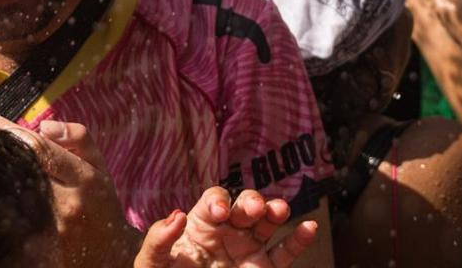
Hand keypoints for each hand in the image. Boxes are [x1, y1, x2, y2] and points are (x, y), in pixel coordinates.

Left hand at [0, 117, 142, 266]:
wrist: (110, 251)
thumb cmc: (101, 202)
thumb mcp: (98, 165)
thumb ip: (77, 138)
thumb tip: (44, 126)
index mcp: (84, 178)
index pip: (41, 149)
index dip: (13, 132)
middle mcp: (68, 203)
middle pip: (23, 171)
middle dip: (2, 153)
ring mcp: (53, 228)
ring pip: (15, 196)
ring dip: (0, 178)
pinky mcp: (42, 246)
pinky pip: (16, 220)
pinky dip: (5, 204)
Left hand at [136, 187, 317, 267]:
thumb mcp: (152, 264)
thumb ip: (158, 240)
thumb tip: (177, 215)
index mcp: (201, 225)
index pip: (215, 200)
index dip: (219, 201)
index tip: (219, 214)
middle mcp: (228, 232)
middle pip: (245, 204)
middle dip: (251, 201)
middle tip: (252, 209)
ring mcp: (249, 249)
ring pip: (268, 221)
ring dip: (275, 209)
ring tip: (278, 211)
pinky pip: (285, 252)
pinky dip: (300, 239)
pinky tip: (309, 228)